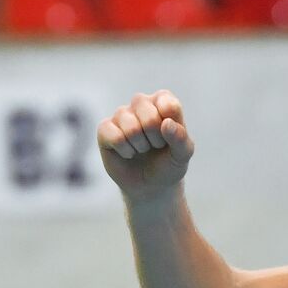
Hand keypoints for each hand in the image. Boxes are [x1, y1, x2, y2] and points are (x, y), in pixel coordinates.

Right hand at [97, 90, 194, 204]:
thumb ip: (181, 138)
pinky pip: (114, 136)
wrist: (151, 185)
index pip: (167, 103)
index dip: (170, 126)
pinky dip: (126, 151)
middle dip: (156, 138)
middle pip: (148, 114)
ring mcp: (121, 114)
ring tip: (143, 149)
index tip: (171, 137)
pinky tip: (128, 153)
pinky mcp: (104, 128)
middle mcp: (141, 103)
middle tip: (156, 145)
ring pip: (131, 127)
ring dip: (141, 146)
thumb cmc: (169, 163)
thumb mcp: (183, 155)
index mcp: (163, 102)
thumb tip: (166, 123)